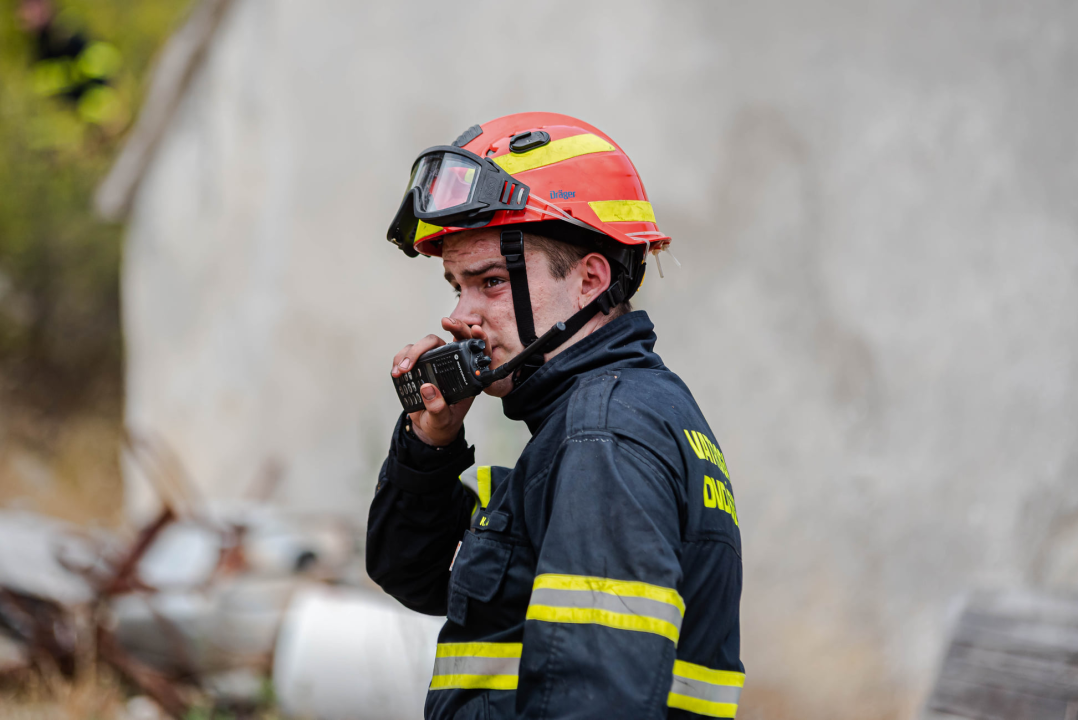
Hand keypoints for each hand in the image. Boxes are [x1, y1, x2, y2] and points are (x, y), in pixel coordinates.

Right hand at [391, 318, 487, 446]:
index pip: (473, 348)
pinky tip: (397, 370)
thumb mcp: (443, 420)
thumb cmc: (442, 423)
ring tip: (402, 369)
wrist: (429, 427)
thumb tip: (428, 389)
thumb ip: (438, 408)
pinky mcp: (420, 364)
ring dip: (411, 352)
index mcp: (466, 375)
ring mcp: (435, 362)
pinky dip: (401, 358)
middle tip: (414, 355)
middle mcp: (452, 364)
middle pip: (444, 341)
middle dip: (427, 343)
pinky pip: (410, 352)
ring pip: (425, 344)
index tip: (470, 327)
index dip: (474, 335)